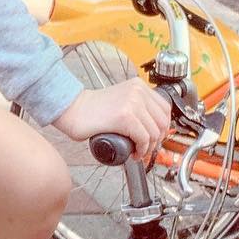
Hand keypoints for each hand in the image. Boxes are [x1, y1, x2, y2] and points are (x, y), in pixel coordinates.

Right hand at [52, 79, 171, 162]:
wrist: (73, 109)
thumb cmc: (91, 109)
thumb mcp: (121, 99)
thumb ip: (136, 105)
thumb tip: (153, 126)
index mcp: (138, 86)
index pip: (165, 108)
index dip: (163, 127)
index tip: (156, 137)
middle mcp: (138, 92)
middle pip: (162, 122)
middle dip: (157, 140)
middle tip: (147, 148)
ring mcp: (132, 103)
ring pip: (154, 132)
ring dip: (149, 148)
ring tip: (138, 152)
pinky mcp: (125, 117)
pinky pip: (143, 139)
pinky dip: (141, 150)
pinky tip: (134, 153)